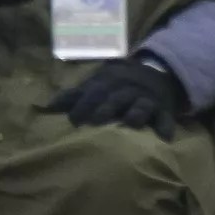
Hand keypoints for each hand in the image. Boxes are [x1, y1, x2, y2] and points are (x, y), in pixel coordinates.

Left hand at [46, 57, 185, 136]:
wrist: (157, 76)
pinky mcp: (164, 110)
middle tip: (95, 123)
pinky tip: (163, 137)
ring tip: (131, 124)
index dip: (83, 103)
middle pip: (117, 96)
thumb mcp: (98, 85)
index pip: (95, 90)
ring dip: (136, 113)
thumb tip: (48, 107)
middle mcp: (128, 89)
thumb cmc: (118, 87)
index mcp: (110, 82)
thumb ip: (75, 96)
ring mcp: (147, 99)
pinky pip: (166, 118)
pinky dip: (165, 126)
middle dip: (107, 108)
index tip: (72, 119)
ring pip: (141, 104)